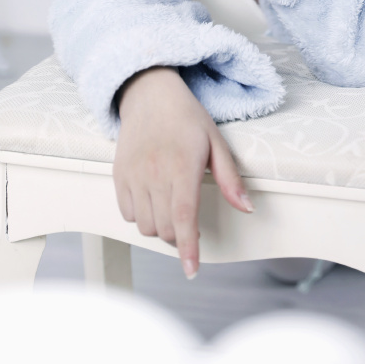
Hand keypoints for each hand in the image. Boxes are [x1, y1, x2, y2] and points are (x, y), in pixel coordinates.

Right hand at [113, 66, 252, 279]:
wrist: (149, 94)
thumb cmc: (187, 118)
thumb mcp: (216, 142)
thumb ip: (230, 179)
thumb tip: (247, 208)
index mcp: (183, 166)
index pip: (184, 217)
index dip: (188, 248)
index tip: (192, 269)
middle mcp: (154, 173)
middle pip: (165, 228)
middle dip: (180, 236)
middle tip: (188, 220)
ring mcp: (133, 174)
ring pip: (145, 226)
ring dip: (160, 227)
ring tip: (170, 205)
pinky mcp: (118, 175)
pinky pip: (126, 214)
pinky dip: (140, 216)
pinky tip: (152, 197)